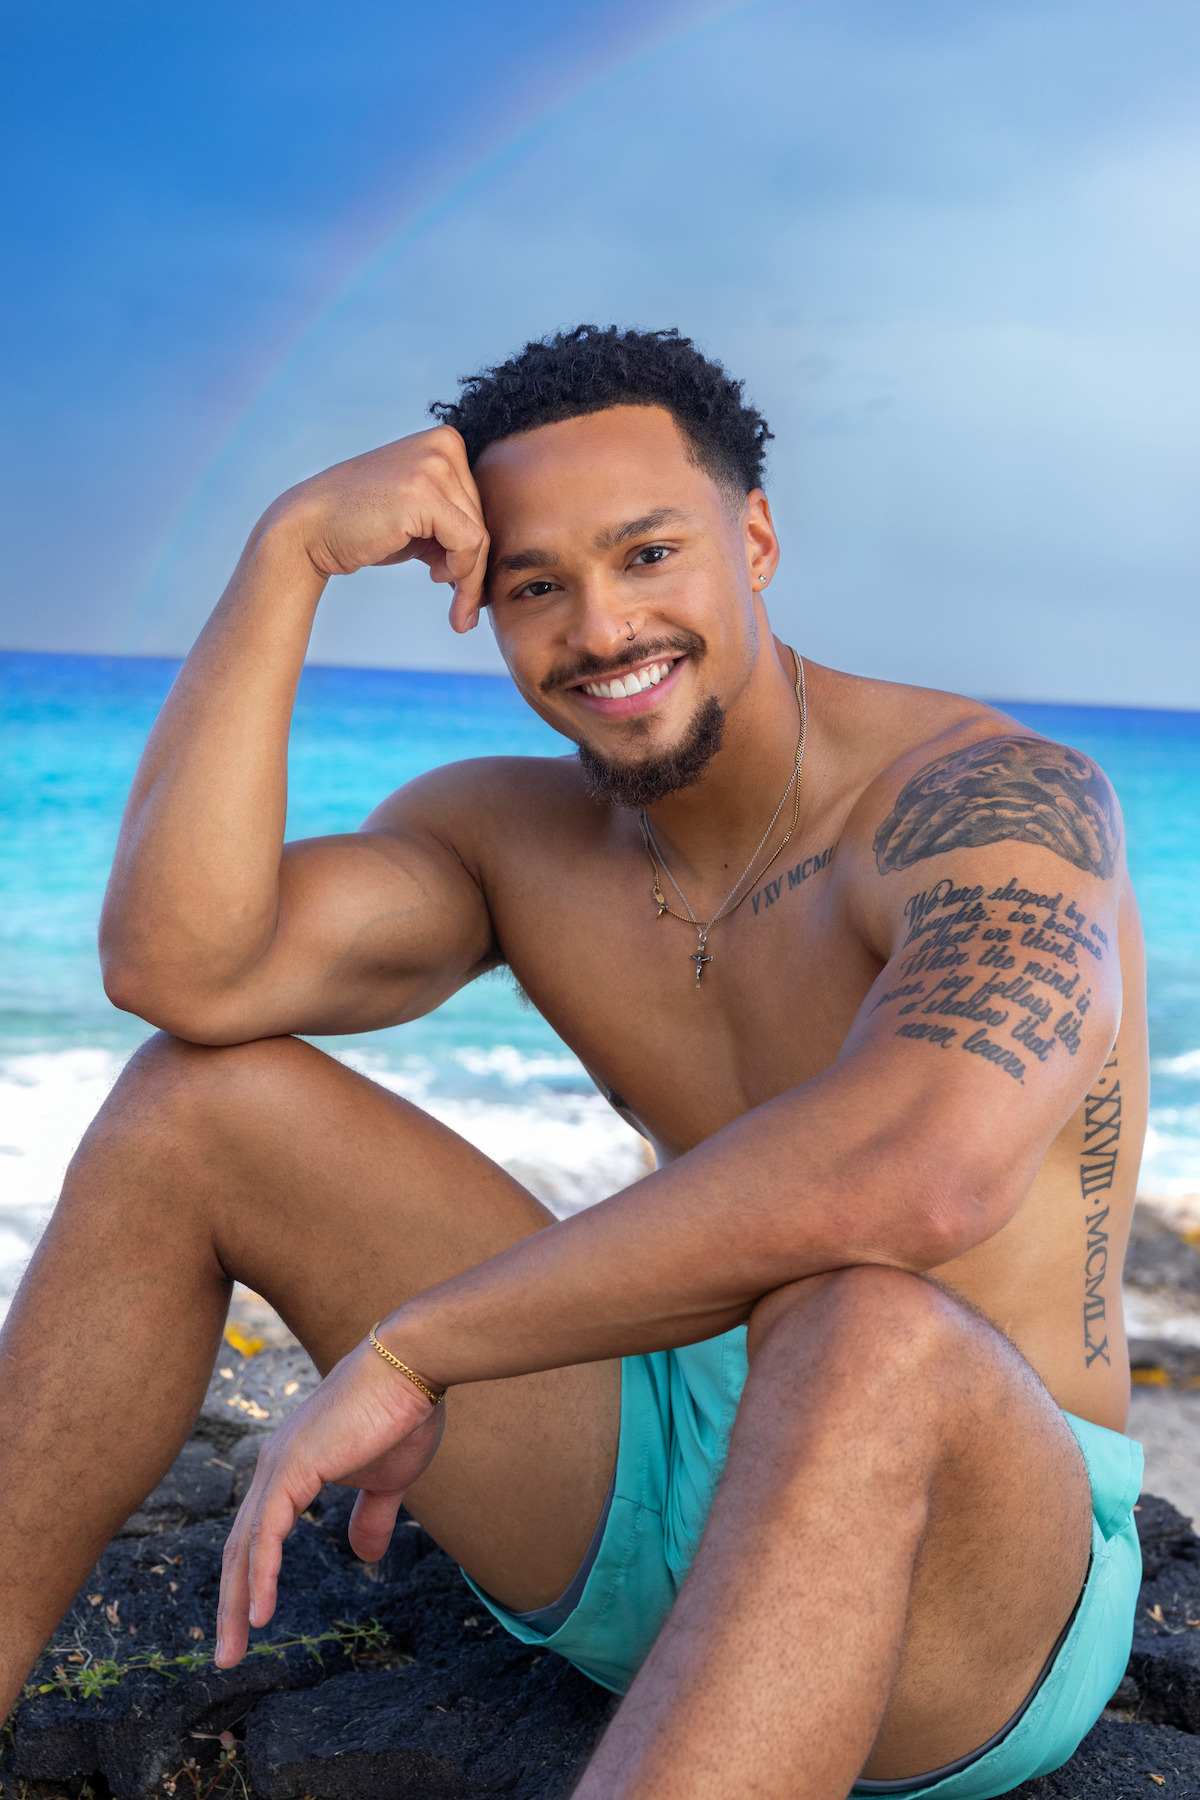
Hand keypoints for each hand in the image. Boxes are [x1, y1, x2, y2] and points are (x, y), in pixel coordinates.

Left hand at [214, 1338, 443, 1666]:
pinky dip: (261, 1575)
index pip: (257, 1534)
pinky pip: (268, 1533)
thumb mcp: (387, 1480)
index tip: (248, 1625)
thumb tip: (364, 1557)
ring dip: (236, 1603)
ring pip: (245, 1547)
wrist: (413, 1366)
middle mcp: (273, 1466)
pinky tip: (260, 1613)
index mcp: (290, 1467)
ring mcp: (279, 1466)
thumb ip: (370, 1516)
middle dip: (230, 1605)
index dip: (249, 1581)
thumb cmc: (402, 1414)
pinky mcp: (293, 1467)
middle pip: (239, 1548)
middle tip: (226, 1655)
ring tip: (234, 1650)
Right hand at [267, 425, 488, 631]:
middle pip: (483, 519)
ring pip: (479, 535)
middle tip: (464, 610)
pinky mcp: (425, 492)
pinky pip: (469, 543)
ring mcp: (434, 464)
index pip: (480, 505)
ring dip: (470, 580)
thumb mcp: (418, 521)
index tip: (463, 585)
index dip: (475, 551)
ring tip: (458, 610)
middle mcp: (444, 444)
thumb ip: (453, 528)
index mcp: (445, 442)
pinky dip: (462, 573)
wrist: (309, 529)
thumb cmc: (362, 528)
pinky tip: (438, 580)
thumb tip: (490, 567)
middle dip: (474, 570)